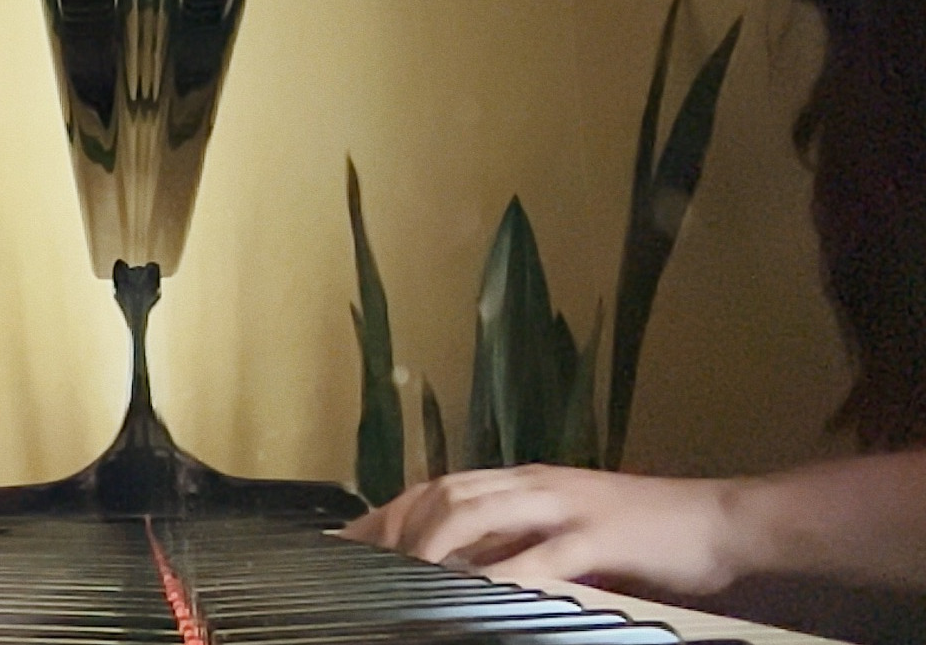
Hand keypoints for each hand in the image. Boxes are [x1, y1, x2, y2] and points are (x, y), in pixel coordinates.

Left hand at [337, 465, 743, 594]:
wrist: (724, 522)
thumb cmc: (648, 535)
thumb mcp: (569, 532)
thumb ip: (519, 542)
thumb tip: (462, 569)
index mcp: (525, 481)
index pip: (438, 486)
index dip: (389, 512)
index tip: (349, 544)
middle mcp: (535, 484)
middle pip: (445, 492)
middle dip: (396, 526)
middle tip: (361, 563)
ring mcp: (566, 506)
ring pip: (480, 511)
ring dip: (434, 542)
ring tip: (403, 575)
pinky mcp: (599, 537)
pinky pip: (540, 554)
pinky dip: (503, 572)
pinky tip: (477, 592)